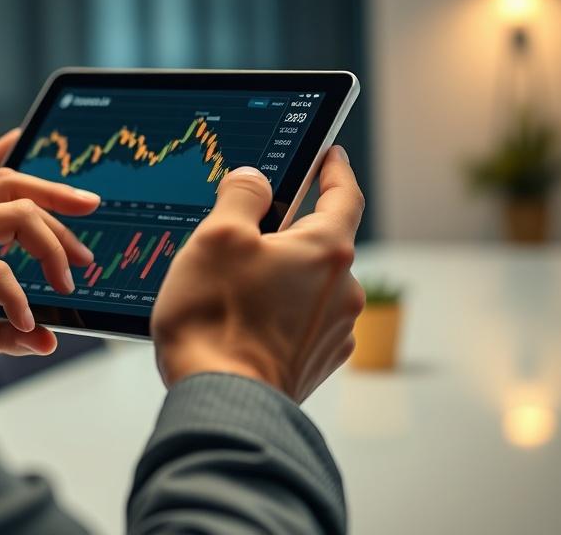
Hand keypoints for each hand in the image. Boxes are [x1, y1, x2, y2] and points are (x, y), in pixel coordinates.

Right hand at [0, 129, 100, 374]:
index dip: (21, 155)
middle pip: (10, 183)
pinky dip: (18, 296)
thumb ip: (8, 325)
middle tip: (89, 229)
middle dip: (58, 198)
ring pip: (14, 213)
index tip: (58, 165)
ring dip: (52, 246)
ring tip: (67, 282)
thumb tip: (49, 338)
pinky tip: (25, 321)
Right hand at [151, 146, 365, 402]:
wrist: (221, 403)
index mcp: (326, 250)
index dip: (335, 170)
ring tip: (230, 288)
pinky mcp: (314, 364)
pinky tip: (240, 321)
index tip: (330, 157)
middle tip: (246, 234)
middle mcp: (343, 291)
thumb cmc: (217, 318)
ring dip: (279, 279)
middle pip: (320, 244)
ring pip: (307, 286)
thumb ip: (241, 196)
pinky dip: (276, 315)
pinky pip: (299, 323)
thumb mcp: (217, 237)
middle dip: (288, 234)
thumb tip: (253, 180)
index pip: (343, 195)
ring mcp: (332, 332)